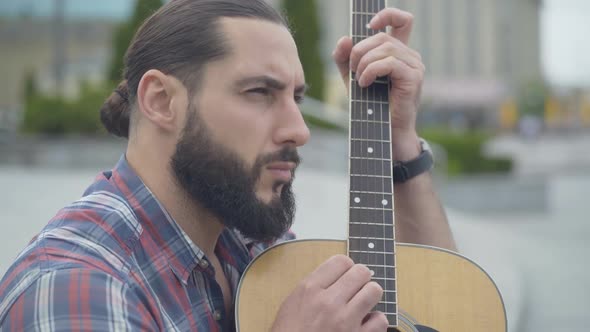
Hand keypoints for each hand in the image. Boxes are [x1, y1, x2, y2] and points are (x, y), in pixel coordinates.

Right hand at [271, 255, 387, 331]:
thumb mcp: (291, 304)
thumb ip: (314, 286)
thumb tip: (336, 276)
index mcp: (310, 289)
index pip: (341, 261)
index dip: (345, 268)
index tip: (344, 276)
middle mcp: (329, 301)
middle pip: (361, 272)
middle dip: (360, 279)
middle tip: (354, 289)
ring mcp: (345, 321)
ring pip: (374, 291)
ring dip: (369, 296)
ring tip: (361, 304)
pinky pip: (380, 319)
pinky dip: (375, 321)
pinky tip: (365, 324)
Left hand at [333, 8, 423, 160]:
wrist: (384, 134)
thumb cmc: (371, 107)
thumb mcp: (352, 78)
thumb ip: (345, 59)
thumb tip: (345, 39)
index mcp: (399, 52)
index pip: (401, 20)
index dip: (386, 15)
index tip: (368, 25)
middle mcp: (410, 56)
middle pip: (382, 36)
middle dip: (360, 51)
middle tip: (353, 70)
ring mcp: (415, 66)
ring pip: (384, 48)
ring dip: (364, 63)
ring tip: (359, 81)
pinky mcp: (414, 78)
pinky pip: (388, 63)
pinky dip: (371, 71)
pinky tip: (364, 84)